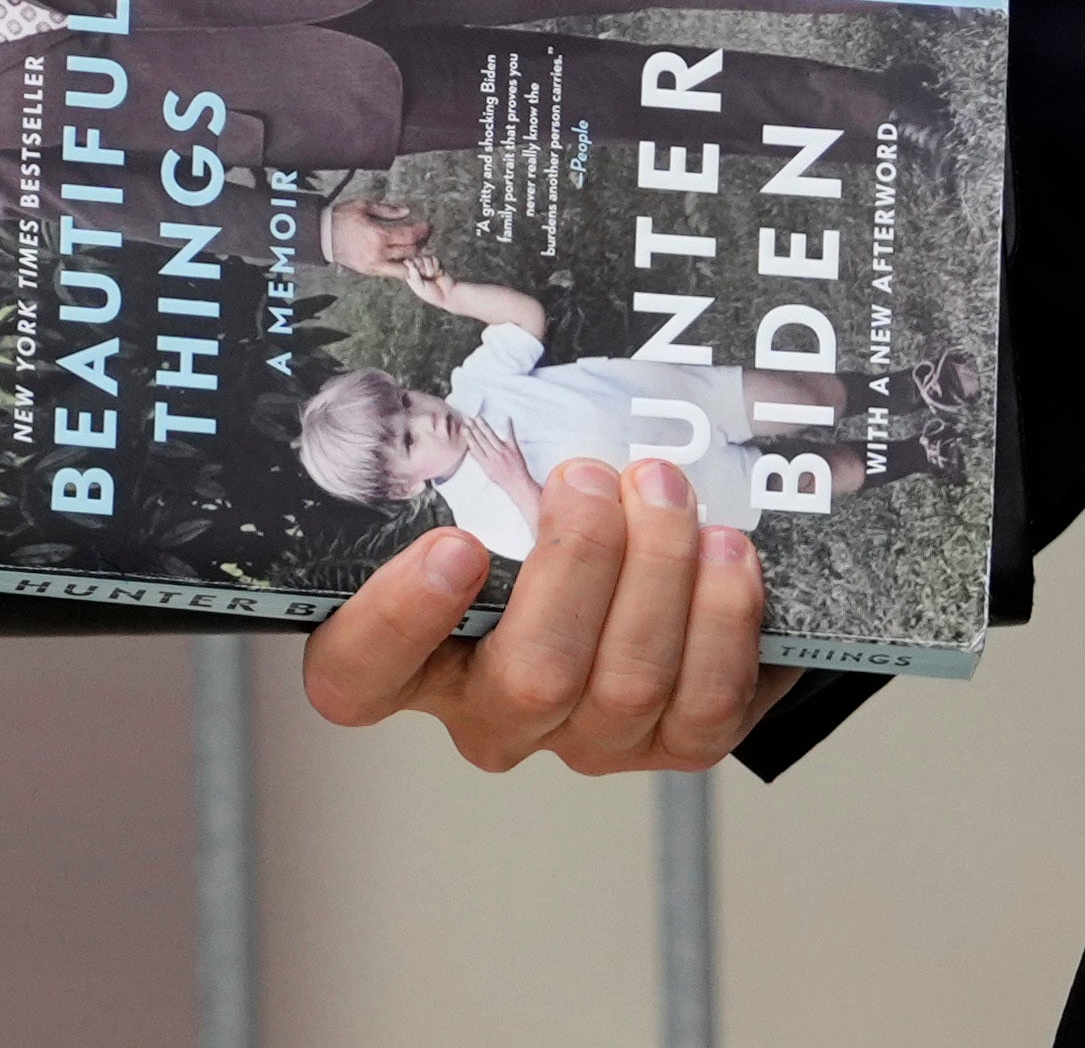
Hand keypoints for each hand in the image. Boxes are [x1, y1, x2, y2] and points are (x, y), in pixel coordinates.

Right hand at [300, 455, 790, 773]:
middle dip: (579, 560)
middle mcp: (495, 711)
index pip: (359, 675)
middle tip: (595, 477)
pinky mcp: (672, 744)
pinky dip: (721, 616)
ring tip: (670, 492)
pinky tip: (725, 553)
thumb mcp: (500, 490)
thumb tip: (494, 340)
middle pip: (529, 676)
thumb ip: (479, 462)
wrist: (665, 579)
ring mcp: (585, 738)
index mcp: (421, 655)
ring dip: (659, 569)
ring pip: (625, 683)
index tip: (455, 544)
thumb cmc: (560, 523)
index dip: (396, 623)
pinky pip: (704, 703)